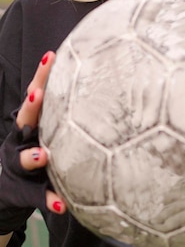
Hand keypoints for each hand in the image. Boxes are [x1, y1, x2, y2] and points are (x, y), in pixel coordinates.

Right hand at [0, 52, 65, 233]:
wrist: (10, 189)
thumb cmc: (39, 148)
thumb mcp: (48, 127)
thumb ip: (67, 109)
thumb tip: (100, 74)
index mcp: (32, 122)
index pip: (36, 94)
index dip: (41, 75)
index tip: (50, 56)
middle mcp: (22, 140)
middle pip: (24, 119)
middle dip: (31, 105)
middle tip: (37, 93)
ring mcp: (20, 165)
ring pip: (23, 159)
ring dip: (32, 156)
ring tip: (43, 155)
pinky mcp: (24, 190)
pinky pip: (37, 195)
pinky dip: (49, 199)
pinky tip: (61, 204)